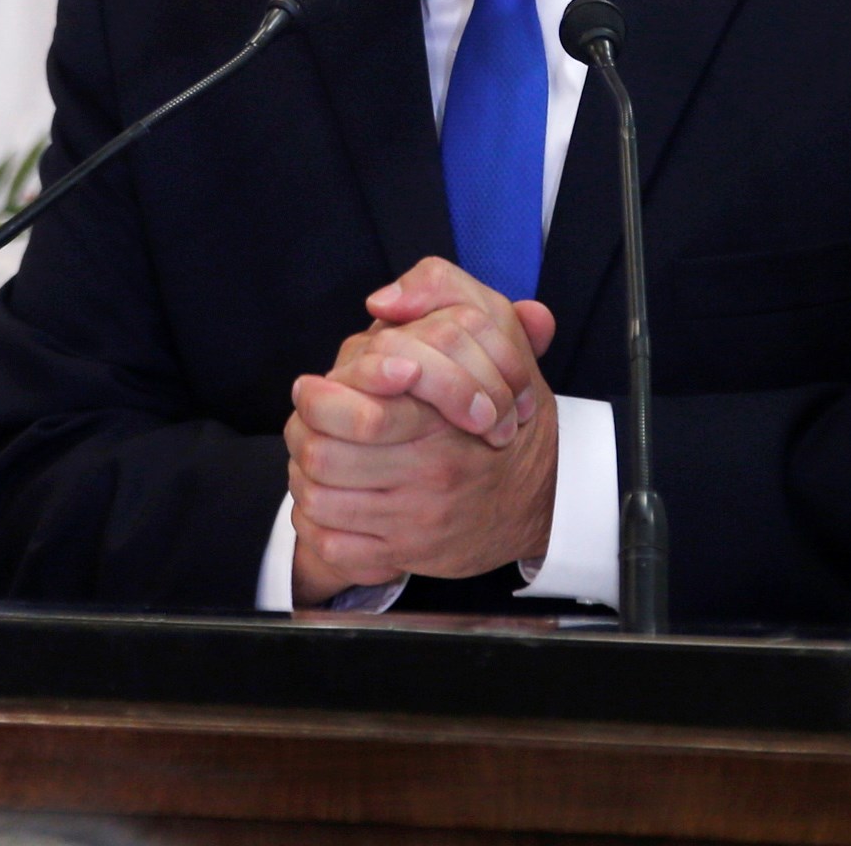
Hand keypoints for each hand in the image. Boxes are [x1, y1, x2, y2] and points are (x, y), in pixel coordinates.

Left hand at [284, 259, 559, 604]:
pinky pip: (338, 550)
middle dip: (303, 437)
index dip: (318, 399)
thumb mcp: (493, 334)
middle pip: (323, 458)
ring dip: (304, 481)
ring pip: (321, 503)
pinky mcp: (408, 557)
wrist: (547, 494)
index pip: (359, 417)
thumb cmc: (505, 409)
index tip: (310, 388)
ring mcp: (418, 523)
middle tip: (305, 425)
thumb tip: (382, 301)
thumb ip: (440, 293)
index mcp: (442, 424)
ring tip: (311, 462)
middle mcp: (431, 476)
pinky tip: (327, 506)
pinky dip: (319, 531)